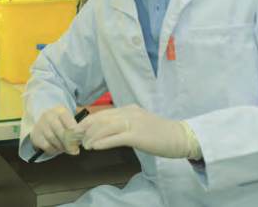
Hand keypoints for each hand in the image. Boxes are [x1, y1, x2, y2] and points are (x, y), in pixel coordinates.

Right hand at [30, 106, 82, 155]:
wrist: (41, 121)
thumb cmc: (59, 122)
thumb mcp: (67, 118)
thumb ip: (76, 126)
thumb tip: (84, 137)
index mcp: (60, 111)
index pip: (70, 124)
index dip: (76, 134)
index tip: (80, 140)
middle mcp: (49, 116)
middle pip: (63, 134)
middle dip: (70, 144)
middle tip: (75, 150)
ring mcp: (41, 125)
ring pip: (55, 141)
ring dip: (62, 148)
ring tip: (67, 149)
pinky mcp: (36, 135)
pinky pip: (48, 147)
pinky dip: (54, 150)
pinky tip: (57, 148)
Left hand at [76, 105, 200, 158]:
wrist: (180, 137)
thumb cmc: (160, 133)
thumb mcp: (139, 123)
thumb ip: (124, 124)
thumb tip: (105, 132)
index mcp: (129, 109)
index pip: (102, 113)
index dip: (87, 122)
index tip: (78, 130)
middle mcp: (129, 113)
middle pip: (100, 118)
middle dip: (86, 129)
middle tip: (77, 139)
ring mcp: (134, 123)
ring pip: (105, 127)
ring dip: (92, 137)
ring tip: (85, 145)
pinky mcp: (138, 135)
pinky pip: (116, 138)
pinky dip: (103, 142)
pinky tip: (95, 147)